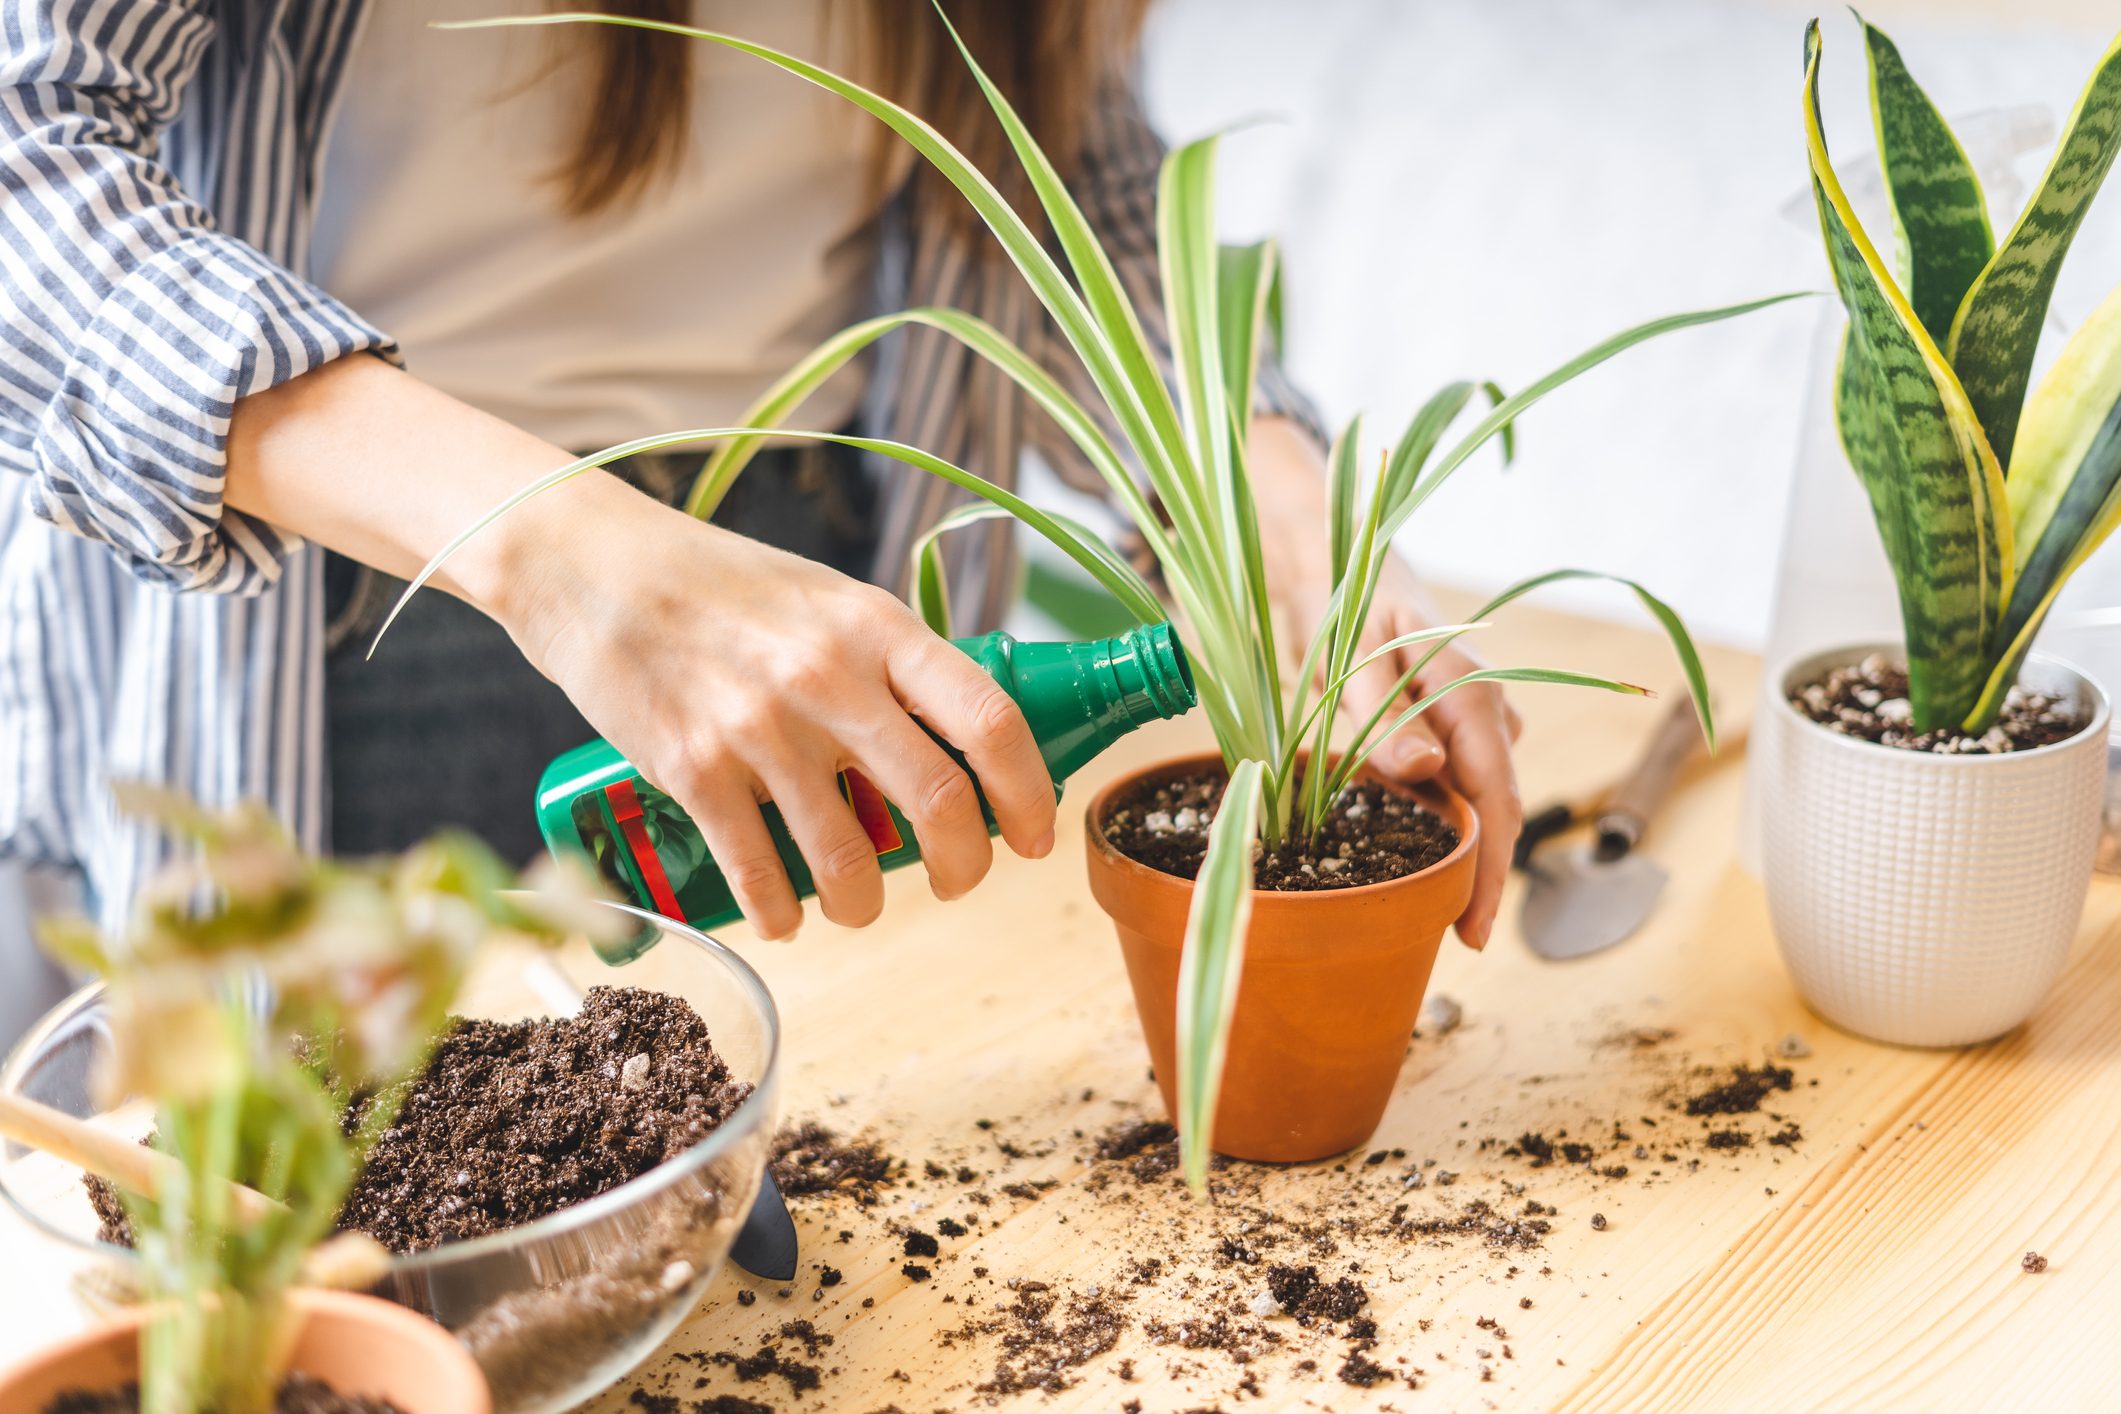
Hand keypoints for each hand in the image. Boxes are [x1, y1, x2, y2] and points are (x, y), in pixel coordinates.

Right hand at [226, 357, 1055, 940]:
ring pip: (849, 860)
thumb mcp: (826, 598)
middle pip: (938, 802)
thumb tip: (958, 739)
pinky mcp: (691, 769)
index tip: (1036, 834)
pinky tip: (786, 917)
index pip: (989, 717)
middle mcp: (828, 676)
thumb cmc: (719, 585)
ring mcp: (758, 727)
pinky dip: (783, 914)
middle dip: (964, 866)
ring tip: (860, 904)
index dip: (1029, 791)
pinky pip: (758, 875)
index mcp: (876, 626)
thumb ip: (890, 661)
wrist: (590, 567)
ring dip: (867, 904)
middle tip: (958, 880)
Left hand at [1250, 419, 1522, 949]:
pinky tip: (1421, 849)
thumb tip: (1424, 774)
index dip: (1489, 865)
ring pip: (1479, 796)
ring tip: (1431, 900)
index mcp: (1466, 686)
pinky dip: (1444, 816)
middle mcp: (1487, 703)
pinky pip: (1460, 779)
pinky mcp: (1459, 721)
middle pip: (1496, 806)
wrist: (1338, 561)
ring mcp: (1479, 713)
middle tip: (1453, 935)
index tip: (1474, 926)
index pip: (1494, 793)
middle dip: (1479, 873)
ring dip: (1459, 847)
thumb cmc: (1338, 605)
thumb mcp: (1347, 657)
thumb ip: (1381, 715)